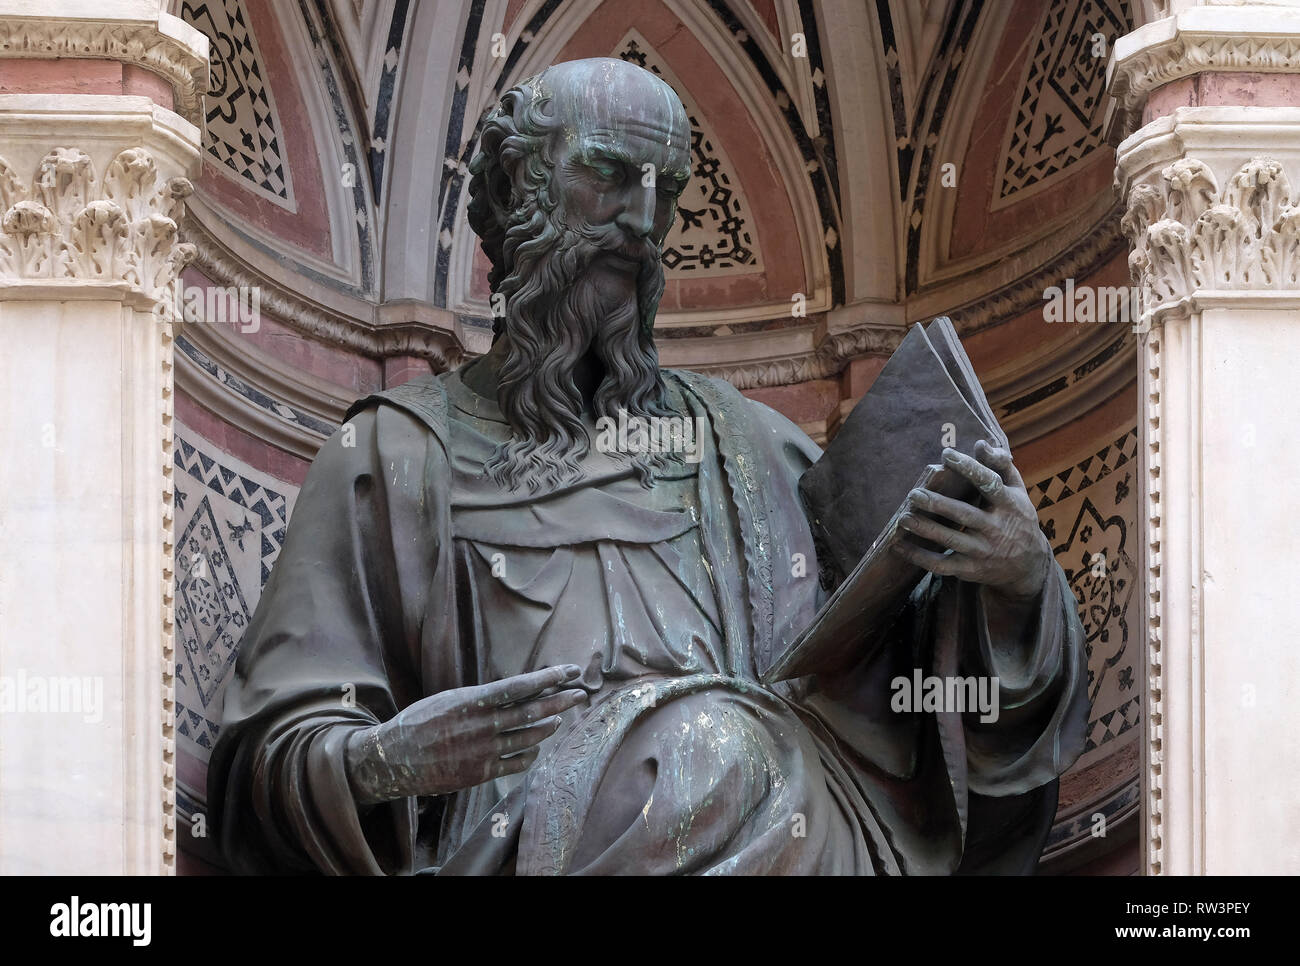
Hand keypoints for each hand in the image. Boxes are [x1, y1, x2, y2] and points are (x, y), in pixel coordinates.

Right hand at [344, 664, 588, 805]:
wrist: (394, 758)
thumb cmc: (420, 721)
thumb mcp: (449, 699)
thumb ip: (482, 699)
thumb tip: (515, 692)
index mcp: (473, 701)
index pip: (521, 686)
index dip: (548, 678)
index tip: (569, 671)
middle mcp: (483, 725)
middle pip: (533, 712)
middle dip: (561, 702)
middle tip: (581, 695)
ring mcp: (483, 751)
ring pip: (529, 738)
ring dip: (548, 727)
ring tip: (560, 720)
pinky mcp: (480, 773)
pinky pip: (516, 764)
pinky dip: (530, 754)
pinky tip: (535, 748)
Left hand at [891, 440, 1050, 600]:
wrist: (1028, 565)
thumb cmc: (1017, 517)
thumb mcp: (1017, 490)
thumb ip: (1001, 465)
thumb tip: (980, 444)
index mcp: (1009, 504)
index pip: (988, 483)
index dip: (968, 468)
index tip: (946, 454)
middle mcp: (996, 528)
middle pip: (964, 515)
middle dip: (937, 504)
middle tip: (914, 494)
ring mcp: (983, 551)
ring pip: (950, 540)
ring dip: (925, 529)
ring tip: (903, 518)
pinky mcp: (970, 569)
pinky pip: (941, 565)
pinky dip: (918, 557)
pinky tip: (899, 545)